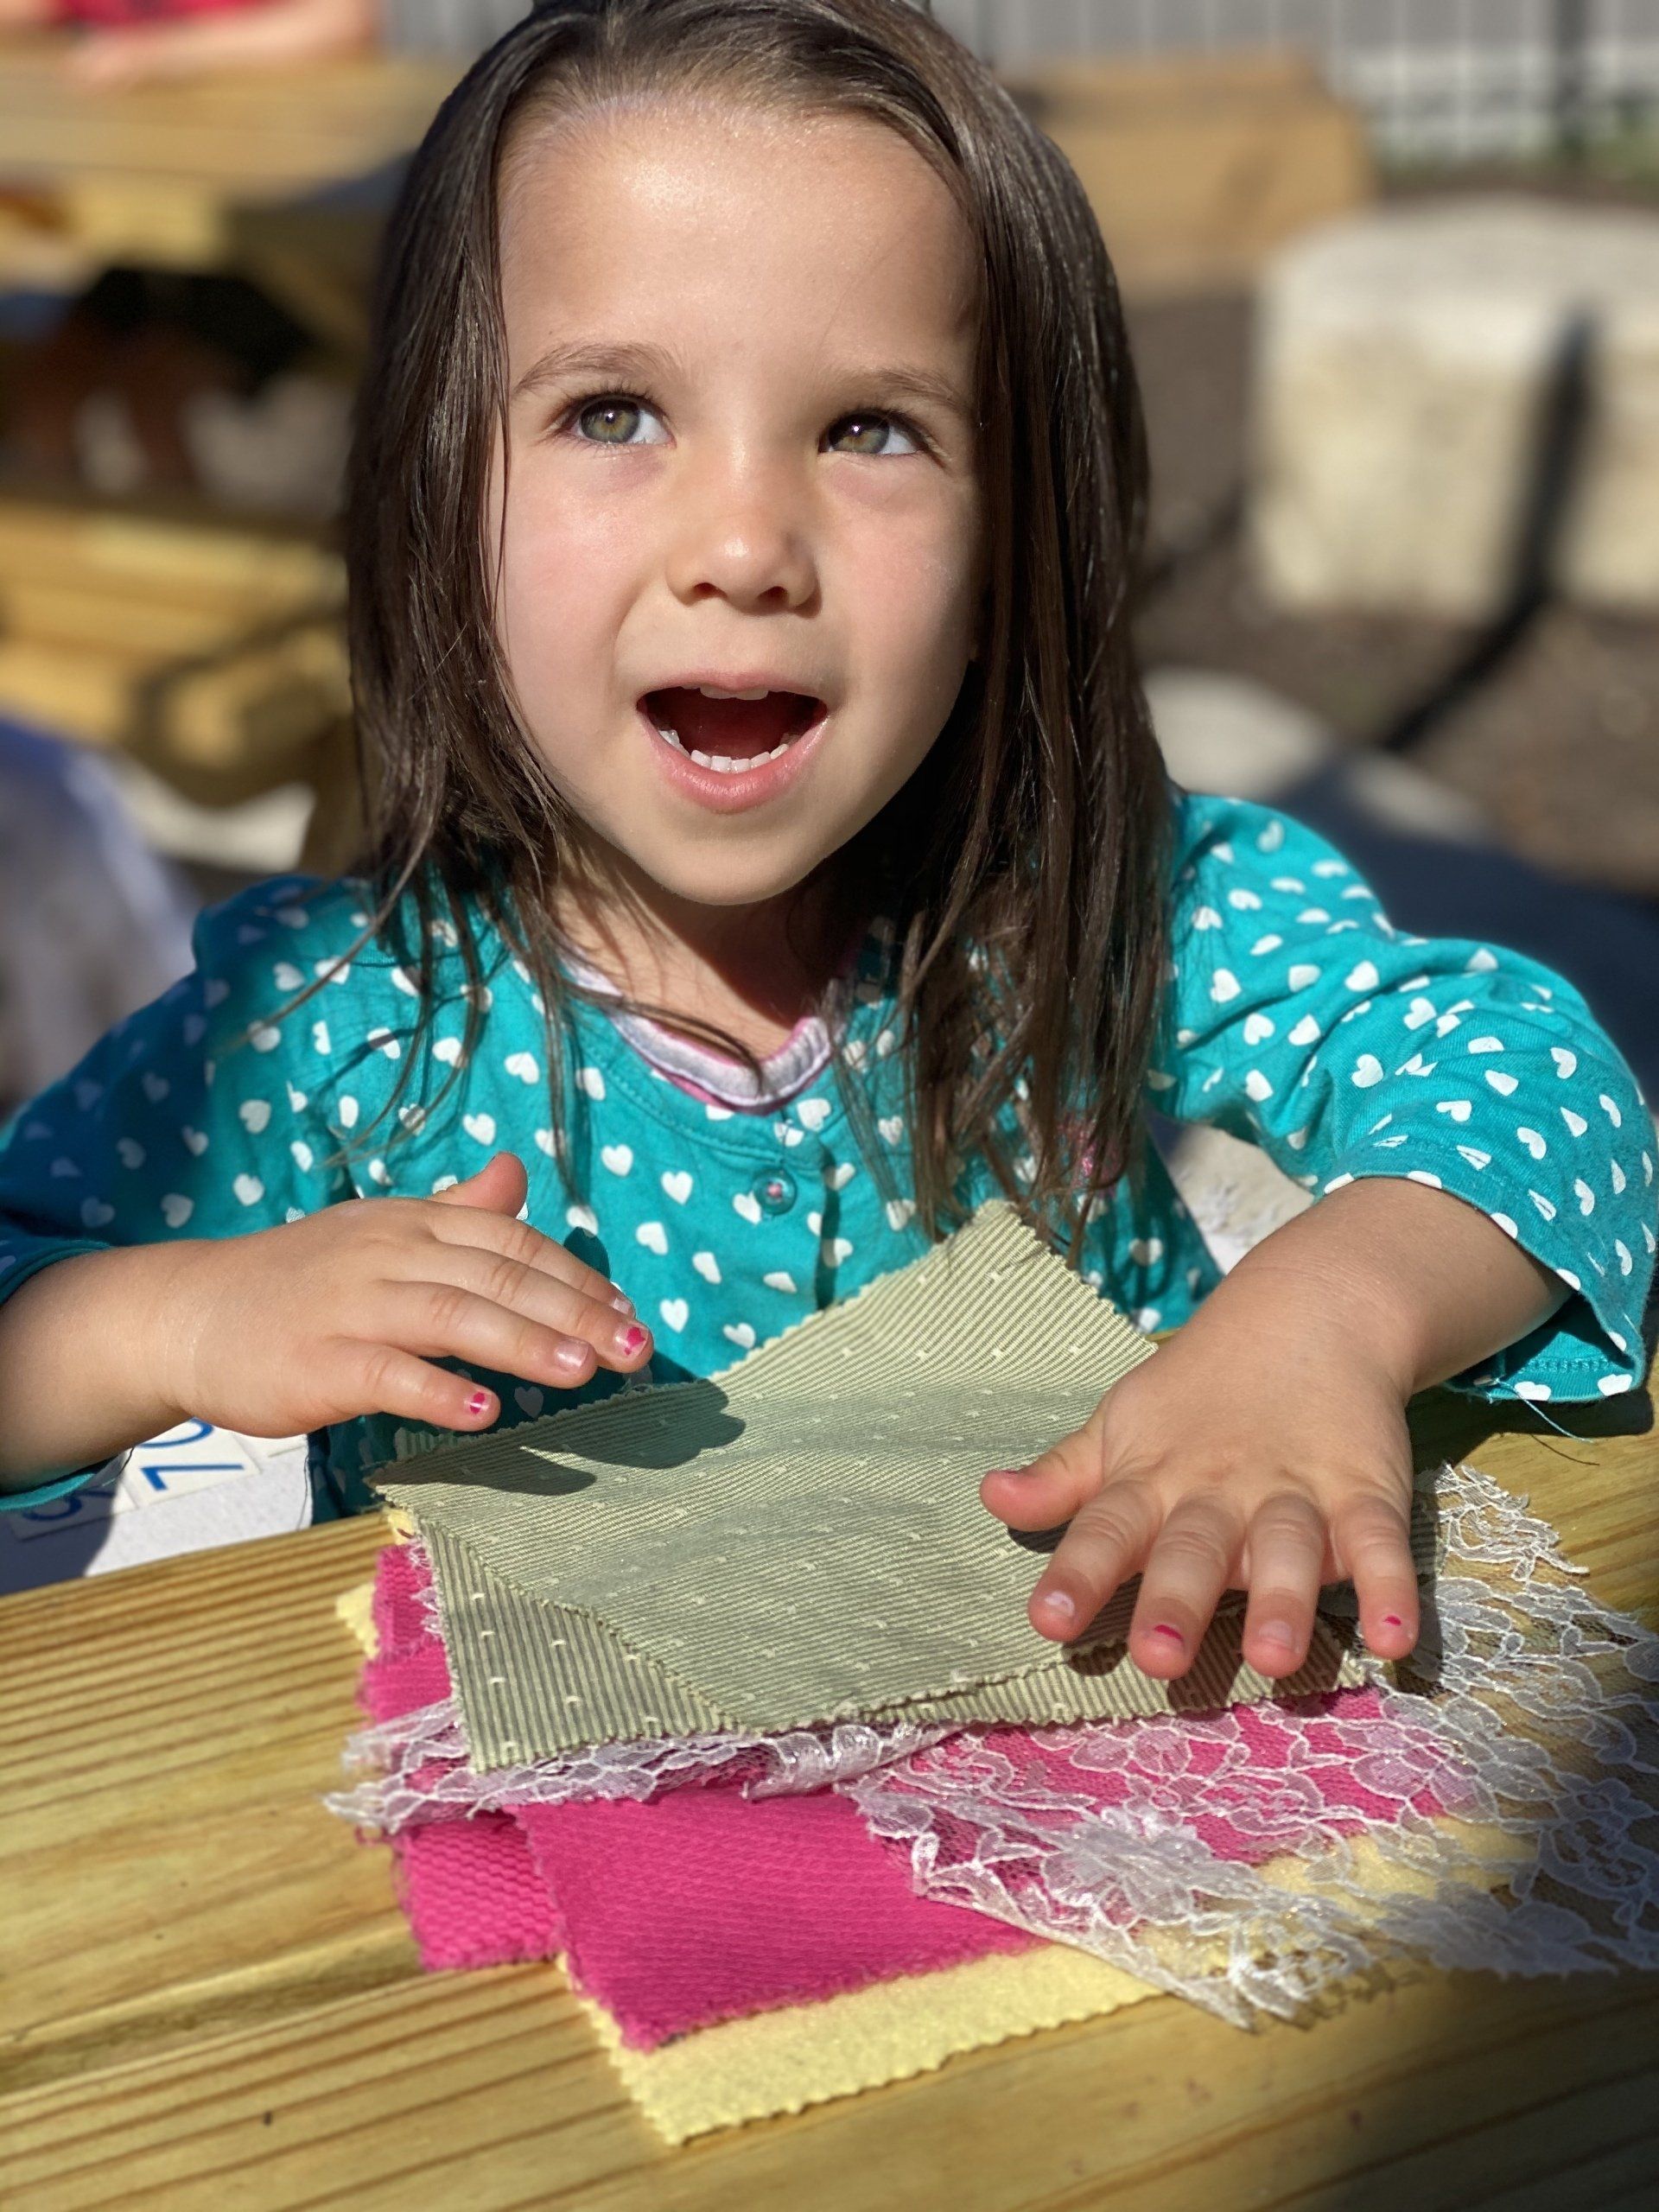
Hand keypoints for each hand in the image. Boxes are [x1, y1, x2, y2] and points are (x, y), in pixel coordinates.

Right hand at [150, 1152, 648, 1438]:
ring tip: (582, 1371)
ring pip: (451, 1315)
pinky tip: (486, 1412)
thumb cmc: (302, 1280)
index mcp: (412, 1223)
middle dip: (573, 1312)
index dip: (575, 1276)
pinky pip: (386, 1375)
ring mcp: (350, 1307)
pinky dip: (438, 1390)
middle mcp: (388, 1253)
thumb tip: (517, 1169)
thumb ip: (457, 1209)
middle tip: (635, 1349)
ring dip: (522, 1342)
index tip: (627, 1314)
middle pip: (496, 1275)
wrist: (191, 1314)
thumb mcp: (383, 1231)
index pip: (511, 1241)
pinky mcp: (317, 1362)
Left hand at [979, 1307, 1420, 1681]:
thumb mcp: (1121, 1429)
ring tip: (1275, 1659)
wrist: (1309, 1313)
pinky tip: (1395, 1641)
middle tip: (1159, 1657)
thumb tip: (992, 1498)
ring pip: (1288, 1549)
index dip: (1078, 1573)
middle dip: (1177, 1599)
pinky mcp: (1365, 1494)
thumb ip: (1064, 1479)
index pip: (1106, 1527)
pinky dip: (1392, 1590)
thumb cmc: (1197, 1395)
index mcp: (1152, 1480)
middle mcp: (1219, 1492)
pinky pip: (1381, 1545)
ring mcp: (1295, 1492)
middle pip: (1194, 1547)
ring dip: (1282, 1601)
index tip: (1048, 1619)